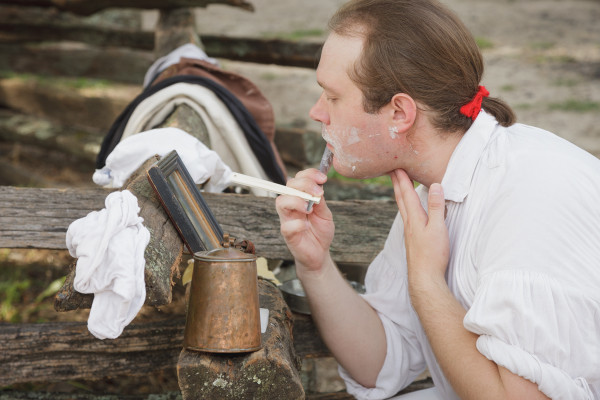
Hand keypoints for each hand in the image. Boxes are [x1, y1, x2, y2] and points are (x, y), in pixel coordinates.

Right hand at [276, 169, 333, 273]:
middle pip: (289, 185)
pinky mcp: (287, 234)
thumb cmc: (320, 232)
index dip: (309, 174)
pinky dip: (297, 224)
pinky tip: (306, 226)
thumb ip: (321, 202)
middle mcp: (291, 205)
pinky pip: (286, 226)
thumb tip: (319, 188)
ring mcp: (287, 219)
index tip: (323, 178)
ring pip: (281, 202)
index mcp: (300, 197)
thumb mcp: (325, 214)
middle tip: (319, 193)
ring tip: (310, 209)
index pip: (299, 178)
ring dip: (296, 201)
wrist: (319, 253)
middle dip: (304, 184)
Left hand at [390, 169, 449, 285]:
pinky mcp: (413, 238)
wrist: (424, 278)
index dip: (402, 178)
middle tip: (390, 169)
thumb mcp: (438, 228)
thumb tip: (436, 185)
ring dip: (399, 193)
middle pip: (400, 198)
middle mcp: (409, 223)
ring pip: (402, 207)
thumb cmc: (432, 255)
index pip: (406, 193)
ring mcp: (410, 231)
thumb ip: (436, 207)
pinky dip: (406, 205)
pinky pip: (407, 215)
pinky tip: (409, 209)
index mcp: (414, 218)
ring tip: (397, 184)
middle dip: (396, 182)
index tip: (395, 165)